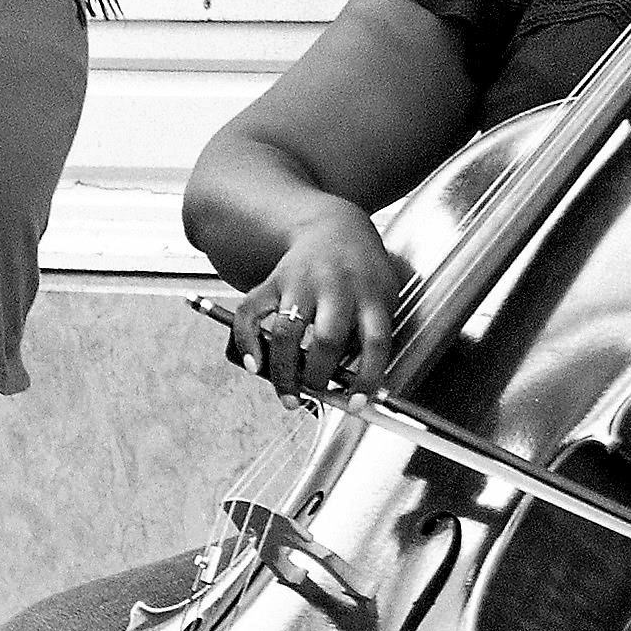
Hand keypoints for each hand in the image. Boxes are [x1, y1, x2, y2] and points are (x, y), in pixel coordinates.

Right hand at [228, 213, 412, 403]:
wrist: (334, 227)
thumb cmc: (361, 273)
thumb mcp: (382, 296)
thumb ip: (371, 336)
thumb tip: (350, 388)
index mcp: (370, 294)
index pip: (375, 342)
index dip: (366, 378)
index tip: (355, 403)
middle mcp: (336, 287)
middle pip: (328, 339)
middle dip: (319, 376)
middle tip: (317, 392)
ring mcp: (301, 283)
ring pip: (288, 333)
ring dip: (285, 372)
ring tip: (288, 395)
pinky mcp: (273, 281)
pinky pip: (251, 314)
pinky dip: (247, 342)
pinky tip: (254, 365)